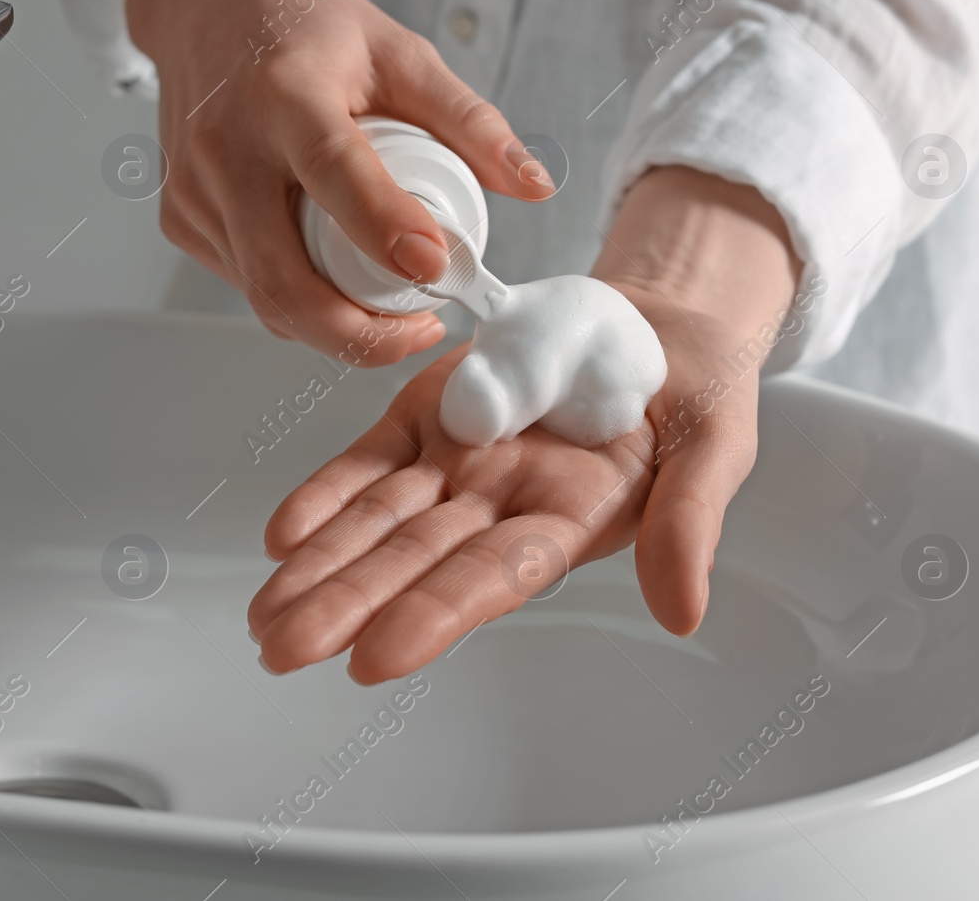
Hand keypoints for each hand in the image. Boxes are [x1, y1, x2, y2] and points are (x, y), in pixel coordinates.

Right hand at [121, 0, 553, 363]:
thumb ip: (470, 121)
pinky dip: (297, 299)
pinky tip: (331, 272)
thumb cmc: (306, 28)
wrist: (204, 4)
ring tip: (392, 303)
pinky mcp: (178, 220)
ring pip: (265, 298)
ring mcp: (193, 192)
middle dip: (359, 335)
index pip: (334, 172)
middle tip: (423, 330)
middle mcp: (226, 148)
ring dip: (335, 325)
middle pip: (283, 280)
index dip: (384, 228)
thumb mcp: (398, 52)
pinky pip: (246, 285)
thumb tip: (534, 185)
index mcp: (285, 94)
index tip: (436, 268)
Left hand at [247, 166, 803, 682]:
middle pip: (414, 561)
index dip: (435, 615)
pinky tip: (282, 535)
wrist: (659, 321)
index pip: (493, 577)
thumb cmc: (696, 390)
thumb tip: (684, 614)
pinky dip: (327, 494)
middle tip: (280, 649)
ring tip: (262, 614)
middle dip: (346, 606)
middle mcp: (503, 504)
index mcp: (571, 518)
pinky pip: (370, 461)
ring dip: (320, 566)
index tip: (374, 658)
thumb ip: (690, 523)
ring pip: (378, 520)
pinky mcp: (431, 416)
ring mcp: (461, 462)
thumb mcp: (715, 446)